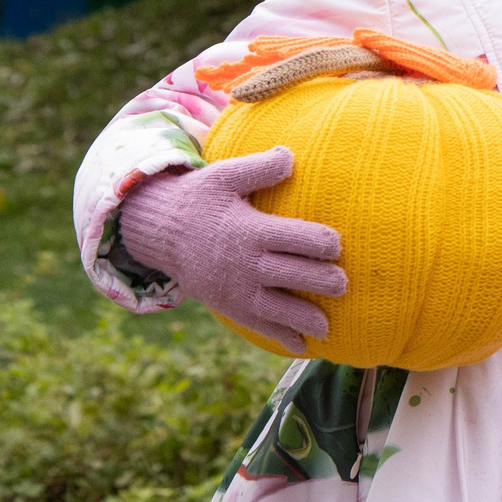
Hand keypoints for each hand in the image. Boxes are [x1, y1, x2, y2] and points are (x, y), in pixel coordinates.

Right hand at [115, 148, 345, 353]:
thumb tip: (290, 156)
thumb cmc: (201, 199)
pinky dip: (279, 336)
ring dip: (303, 319)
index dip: (319, 243)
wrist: (158, 233)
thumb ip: (259, 168)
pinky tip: (302, 346)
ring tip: (328, 327)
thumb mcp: (224, 176)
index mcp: (250, 230)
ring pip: (275, 308)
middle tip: (342, 285)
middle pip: (290, 275)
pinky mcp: (228, 304)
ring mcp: (235, 288)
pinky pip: (256, 325)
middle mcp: (245, 263)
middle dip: (319, 282)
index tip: (336, 246)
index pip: (293, 238)